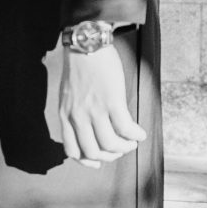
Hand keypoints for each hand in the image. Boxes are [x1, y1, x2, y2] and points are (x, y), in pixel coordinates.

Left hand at [45, 37, 145, 168]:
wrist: (86, 45)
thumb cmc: (79, 67)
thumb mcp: (68, 95)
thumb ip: (74, 112)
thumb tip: (88, 128)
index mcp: (66, 115)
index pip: (72, 150)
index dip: (87, 161)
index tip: (98, 162)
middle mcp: (78, 116)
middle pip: (93, 152)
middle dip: (110, 156)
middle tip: (120, 149)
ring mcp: (94, 110)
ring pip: (111, 145)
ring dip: (125, 147)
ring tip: (132, 142)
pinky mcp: (112, 102)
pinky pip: (125, 128)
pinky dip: (135, 135)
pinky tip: (140, 133)